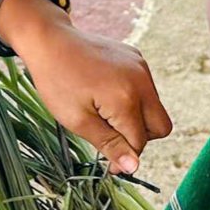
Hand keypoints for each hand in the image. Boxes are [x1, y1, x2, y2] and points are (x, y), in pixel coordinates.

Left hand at [6, 0, 172, 175]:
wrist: (49, 40)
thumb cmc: (57, 81)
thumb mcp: (78, 120)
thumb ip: (110, 145)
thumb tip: (134, 168)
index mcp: (126, 98)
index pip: (139, 142)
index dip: (125, 157)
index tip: (108, 163)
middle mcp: (141, 80)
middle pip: (160, 126)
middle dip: (139, 137)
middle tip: (110, 135)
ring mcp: (141, 66)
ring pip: (154, 108)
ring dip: (135, 118)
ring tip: (103, 111)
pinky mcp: (136, 58)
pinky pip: (145, 89)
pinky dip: (132, 99)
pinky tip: (105, 93)